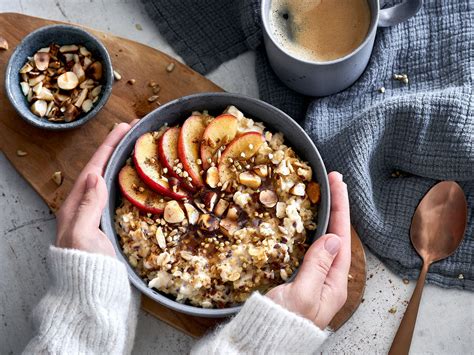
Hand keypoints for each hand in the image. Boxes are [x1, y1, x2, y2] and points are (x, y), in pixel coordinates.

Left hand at [55, 122, 136, 256]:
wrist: (91, 295)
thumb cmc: (85, 268)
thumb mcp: (83, 236)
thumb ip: (88, 206)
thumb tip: (96, 176)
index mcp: (76, 206)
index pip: (93, 168)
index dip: (108, 147)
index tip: (123, 128)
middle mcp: (85, 208)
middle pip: (101, 170)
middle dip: (115, 149)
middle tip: (133, 132)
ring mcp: (97, 216)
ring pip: (110, 182)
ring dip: (122, 164)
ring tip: (136, 149)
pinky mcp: (109, 225)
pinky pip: (118, 196)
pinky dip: (128, 183)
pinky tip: (138, 181)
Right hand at [266, 171, 349, 328]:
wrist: (265, 341)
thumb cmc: (283, 323)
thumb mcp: (302, 295)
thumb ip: (317, 266)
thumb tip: (332, 238)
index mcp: (335, 283)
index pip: (342, 237)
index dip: (340, 208)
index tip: (337, 183)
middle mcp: (329, 279)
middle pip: (337, 235)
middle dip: (336, 207)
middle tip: (333, 181)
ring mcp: (316, 278)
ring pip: (325, 239)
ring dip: (326, 215)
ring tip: (325, 194)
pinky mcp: (302, 277)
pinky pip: (312, 247)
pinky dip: (312, 229)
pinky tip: (309, 221)